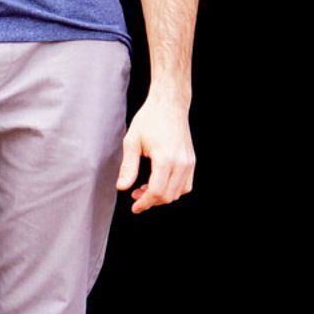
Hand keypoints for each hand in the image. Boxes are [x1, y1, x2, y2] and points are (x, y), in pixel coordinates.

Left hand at [116, 92, 195, 213]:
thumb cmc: (149, 119)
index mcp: (166, 159)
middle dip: (150, 200)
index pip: (156, 192)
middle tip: (134, 195)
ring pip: (178, 193)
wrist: (169, 105)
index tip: (134, 208)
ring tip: (144, 188)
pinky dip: (173, 189)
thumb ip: (128, 167)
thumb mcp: (132, 141)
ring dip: (162, 196)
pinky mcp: (192, 161)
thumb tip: (122, 187)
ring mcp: (189, 163)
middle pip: (168, 196)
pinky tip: (159, 182)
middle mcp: (181, 164)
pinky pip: (186, 185)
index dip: (144, 203)